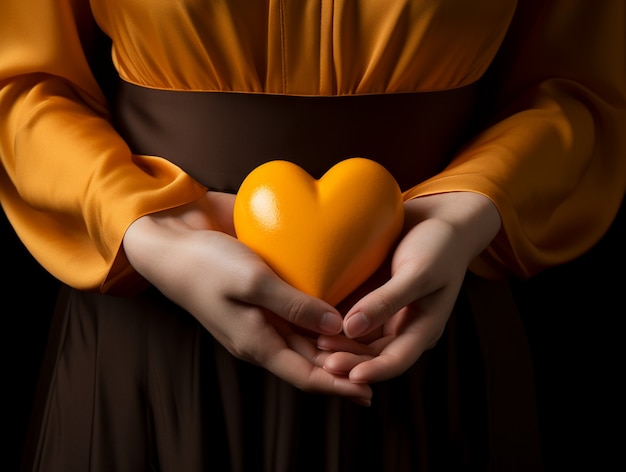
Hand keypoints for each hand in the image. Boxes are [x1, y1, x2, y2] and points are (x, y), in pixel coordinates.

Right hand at [123, 191, 372, 404]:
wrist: (173, 241)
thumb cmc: (205, 263)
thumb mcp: (252, 282)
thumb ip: (293, 305)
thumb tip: (334, 325)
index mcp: (256, 343)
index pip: (306, 377)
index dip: (338, 387)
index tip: (370, 393)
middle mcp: (262, 336)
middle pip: (311, 362)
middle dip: (345, 366)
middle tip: (382, 365)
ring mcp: (262, 317)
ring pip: (307, 341)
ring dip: (336, 345)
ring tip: (370, 344)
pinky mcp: (263, 296)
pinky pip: (297, 314)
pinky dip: (321, 318)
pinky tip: (342, 309)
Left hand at [318, 192, 500, 383]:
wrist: (438, 219)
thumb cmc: (438, 244)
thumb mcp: (418, 272)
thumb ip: (387, 301)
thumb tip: (351, 329)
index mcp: (423, 328)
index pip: (397, 360)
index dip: (374, 371)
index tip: (349, 375)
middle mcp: (402, 328)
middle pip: (373, 356)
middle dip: (349, 361)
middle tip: (321, 360)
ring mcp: (384, 315)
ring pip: (358, 341)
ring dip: (338, 346)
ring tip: (312, 344)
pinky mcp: (369, 300)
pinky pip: (348, 318)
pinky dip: (332, 324)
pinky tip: (311, 323)